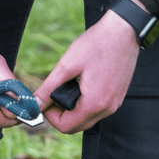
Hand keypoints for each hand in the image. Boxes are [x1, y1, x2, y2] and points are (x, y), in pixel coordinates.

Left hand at [34, 0, 143, 133]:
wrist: (124, 32)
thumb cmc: (97, 44)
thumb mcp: (67, 65)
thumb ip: (49, 88)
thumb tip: (34, 104)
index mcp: (94, 104)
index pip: (66, 127)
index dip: (51, 116)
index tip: (47, 98)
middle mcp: (107, 109)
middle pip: (76, 127)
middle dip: (61, 114)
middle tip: (56, 92)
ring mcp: (114, 105)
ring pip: (86, 120)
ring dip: (73, 110)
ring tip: (69, 86)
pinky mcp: (117, 98)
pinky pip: (97, 111)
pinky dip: (85, 104)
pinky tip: (82, 85)